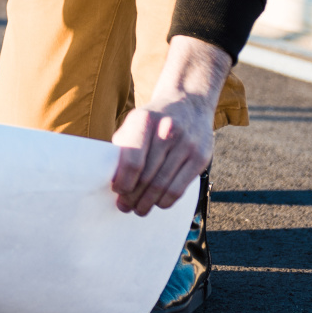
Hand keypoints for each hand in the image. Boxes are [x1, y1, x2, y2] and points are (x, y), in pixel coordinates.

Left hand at [110, 36, 228, 214]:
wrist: (189, 103)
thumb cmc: (153, 119)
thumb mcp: (135, 123)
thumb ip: (123, 146)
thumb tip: (110, 179)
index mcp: (144, 120)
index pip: (132, 162)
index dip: (123, 182)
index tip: (116, 191)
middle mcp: (167, 131)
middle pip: (147, 177)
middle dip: (133, 197)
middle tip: (125, 207)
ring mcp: (187, 144)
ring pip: (163, 186)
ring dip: (148, 203)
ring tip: (139, 209)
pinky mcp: (201, 157)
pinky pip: (180, 188)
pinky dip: (166, 201)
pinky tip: (158, 203)